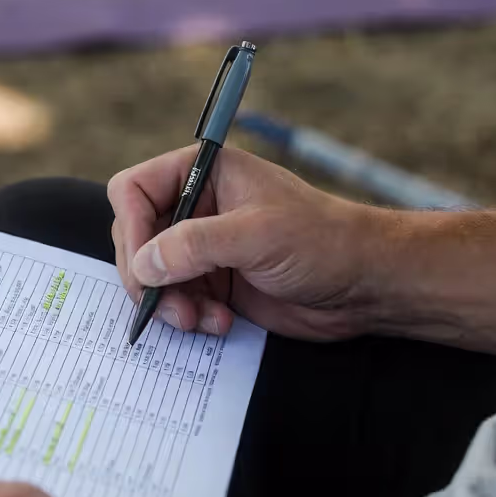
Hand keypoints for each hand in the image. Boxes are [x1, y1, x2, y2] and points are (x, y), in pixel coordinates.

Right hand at [109, 146, 386, 340]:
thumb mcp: (256, 235)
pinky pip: (175, 300)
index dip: (131, 227)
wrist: (364, 284)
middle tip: (167, 306)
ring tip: (197, 321)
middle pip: (135, 238)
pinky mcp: (213, 282)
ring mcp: (203, 247)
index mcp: (204, 173)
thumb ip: (195, 245)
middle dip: (147, 277)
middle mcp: (197, 207)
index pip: (134, 190)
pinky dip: (188, 317)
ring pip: (151, 276)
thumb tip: (144, 264)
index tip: (144, 265)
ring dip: (168, 303)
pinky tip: (219, 324)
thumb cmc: (322, 242)